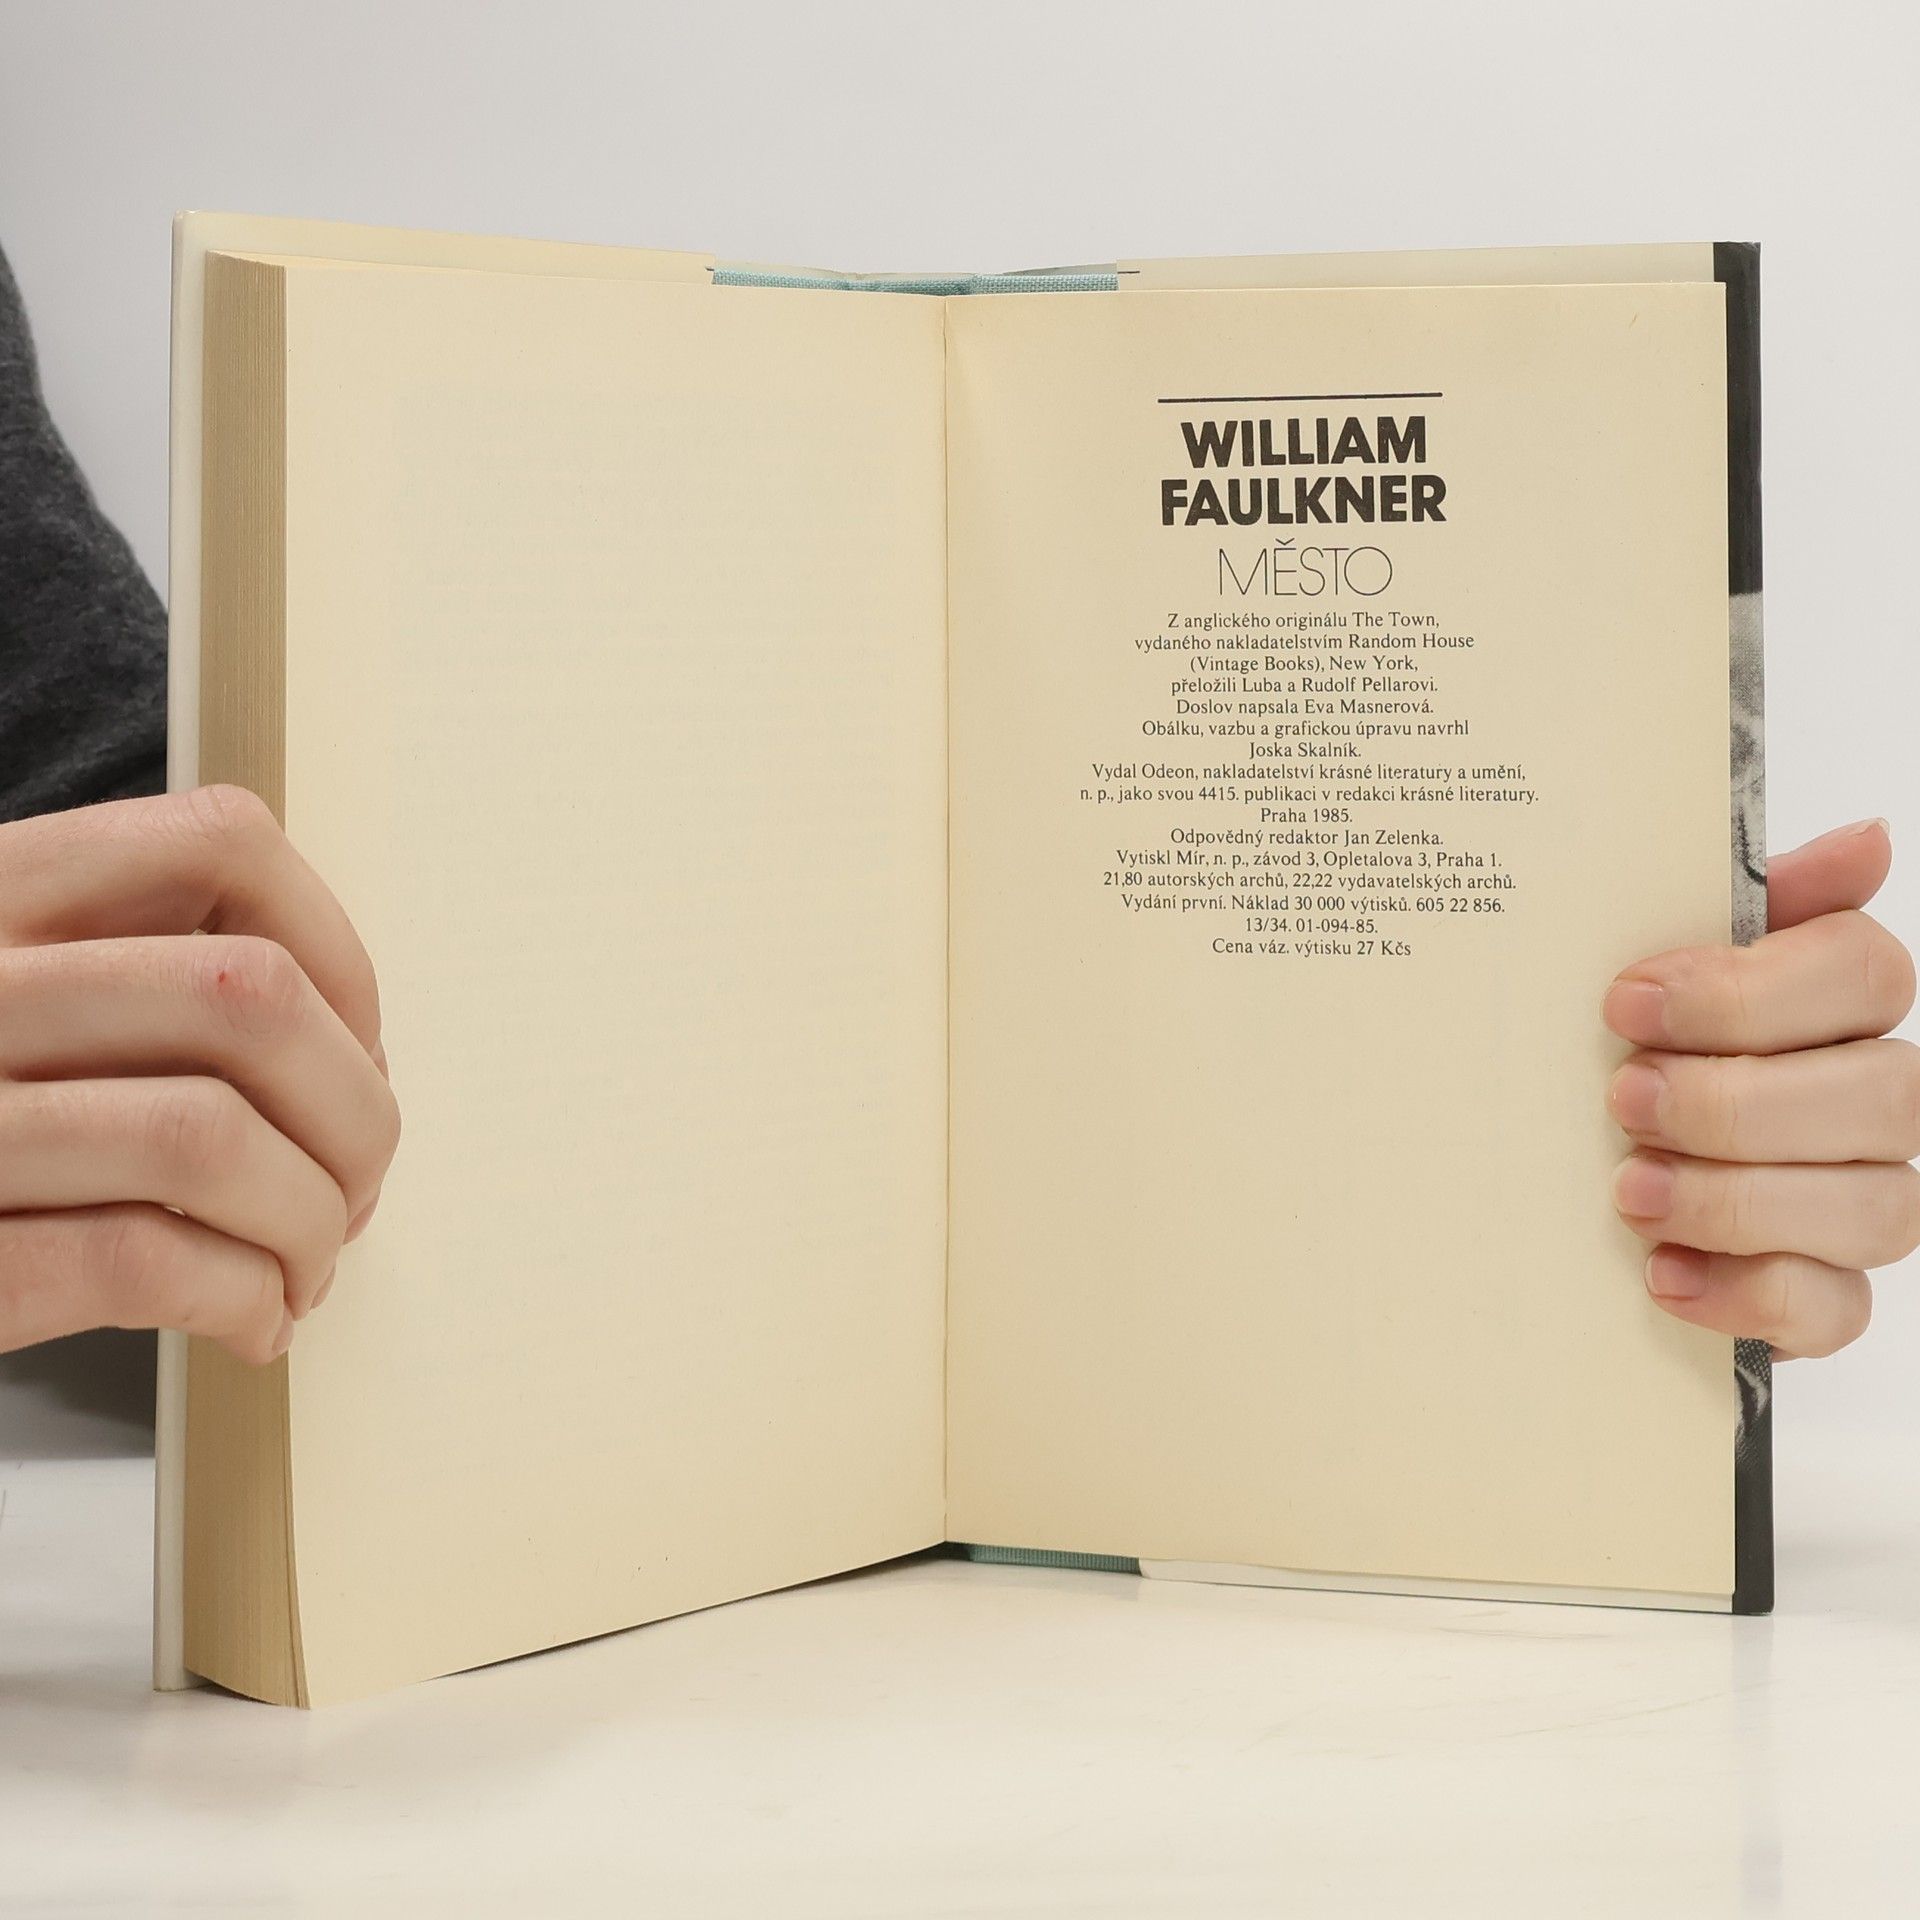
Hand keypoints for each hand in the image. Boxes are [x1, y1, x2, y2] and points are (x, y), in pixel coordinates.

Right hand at [0, 787, 398, 1364]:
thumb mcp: (35, 1004)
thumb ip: (151, 980)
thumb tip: (357, 1056)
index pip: (219, 840)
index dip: (338, 954)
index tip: (357, 1050)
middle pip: (249, 998)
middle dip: (354, 1114)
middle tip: (357, 1189)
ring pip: (208, 1138)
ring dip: (308, 1221)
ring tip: (308, 1267)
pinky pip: (138, 1259)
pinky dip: (241, 1298)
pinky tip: (253, 1321)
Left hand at [1605, 818, 1916, 1358]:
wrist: (1563, 1164)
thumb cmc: (1630, 1044)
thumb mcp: (1655, 964)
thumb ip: (1746, 902)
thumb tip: (1867, 839)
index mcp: (1838, 1002)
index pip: (1865, 972)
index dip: (1747, 990)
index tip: (1626, 1002)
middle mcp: (1874, 1099)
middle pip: (1879, 1094)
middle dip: (1735, 1101)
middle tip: (1622, 1097)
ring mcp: (1861, 1201)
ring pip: (1871, 1208)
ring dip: (1736, 1200)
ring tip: (1630, 1190)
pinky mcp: (1825, 1295)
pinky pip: (1832, 1309)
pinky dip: (1745, 1293)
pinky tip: (1662, 1272)